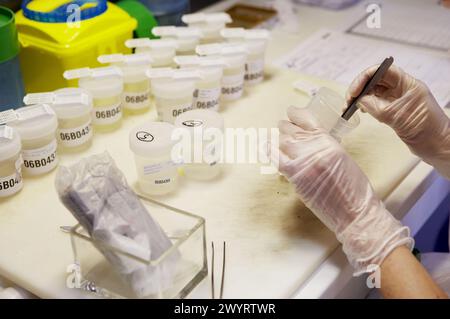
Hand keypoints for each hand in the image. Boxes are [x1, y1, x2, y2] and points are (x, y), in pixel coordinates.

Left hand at [275, 106, 412, 274]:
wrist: (354, 211)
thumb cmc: (355, 189)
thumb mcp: (344, 159)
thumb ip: (328, 148)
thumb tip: (312, 144)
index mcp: (331, 142)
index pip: (309, 120)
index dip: (297, 114)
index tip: (292, 111)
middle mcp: (316, 148)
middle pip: (293, 130)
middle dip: (286, 126)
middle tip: (282, 124)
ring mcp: (304, 161)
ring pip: (283, 141)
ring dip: (277, 136)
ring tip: (274, 134)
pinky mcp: (295, 176)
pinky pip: (276, 158)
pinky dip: (268, 151)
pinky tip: (264, 145)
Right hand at [347, 65, 449, 178]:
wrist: (439, 147)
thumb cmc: (427, 132)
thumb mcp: (398, 118)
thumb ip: (377, 107)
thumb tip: (359, 101)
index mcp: (408, 84)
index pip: (382, 71)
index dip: (365, 77)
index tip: (354, 91)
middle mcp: (402, 88)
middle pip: (376, 79)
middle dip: (360, 88)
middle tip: (348, 101)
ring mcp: (398, 99)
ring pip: (374, 91)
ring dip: (361, 97)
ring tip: (351, 107)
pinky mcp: (395, 110)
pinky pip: (376, 102)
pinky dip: (366, 105)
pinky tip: (361, 111)